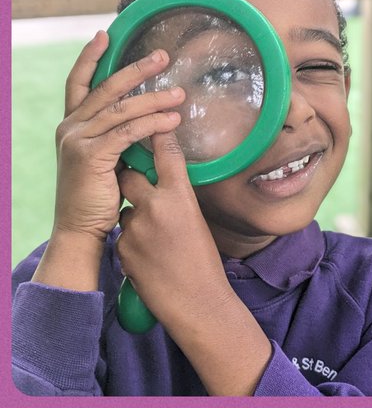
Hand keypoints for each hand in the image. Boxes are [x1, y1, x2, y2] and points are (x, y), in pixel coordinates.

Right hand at [50, 33, 183, 244]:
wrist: (79, 229)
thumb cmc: (96, 193)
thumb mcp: (102, 155)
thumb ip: (114, 132)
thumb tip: (144, 111)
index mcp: (71, 123)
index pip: (77, 82)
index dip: (90, 57)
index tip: (105, 34)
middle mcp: (70, 127)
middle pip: (107, 87)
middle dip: (137, 70)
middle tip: (163, 57)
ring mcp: (78, 140)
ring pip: (122, 108)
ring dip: (155, 98)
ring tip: (181, 94)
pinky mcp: (91, 156)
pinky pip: (129, 131)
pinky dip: (153, 122)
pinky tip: (173, 119)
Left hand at [116, 132, 230, 332]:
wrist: (197, 301)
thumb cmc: (204, 259)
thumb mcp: (196, 218)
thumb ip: (177, 196)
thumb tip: (164, 182)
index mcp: (181, 195)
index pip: (166, 152)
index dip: (158, 132)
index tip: (154, 117)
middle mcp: (155, 206)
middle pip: (131, 175)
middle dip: (132, 176)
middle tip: (140, 180)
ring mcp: (135, 229)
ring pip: (125, 208)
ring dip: (133, 215)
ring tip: (154, 236)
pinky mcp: (122, 250)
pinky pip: (121, 235)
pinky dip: (130, 241)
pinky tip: (147, 255)